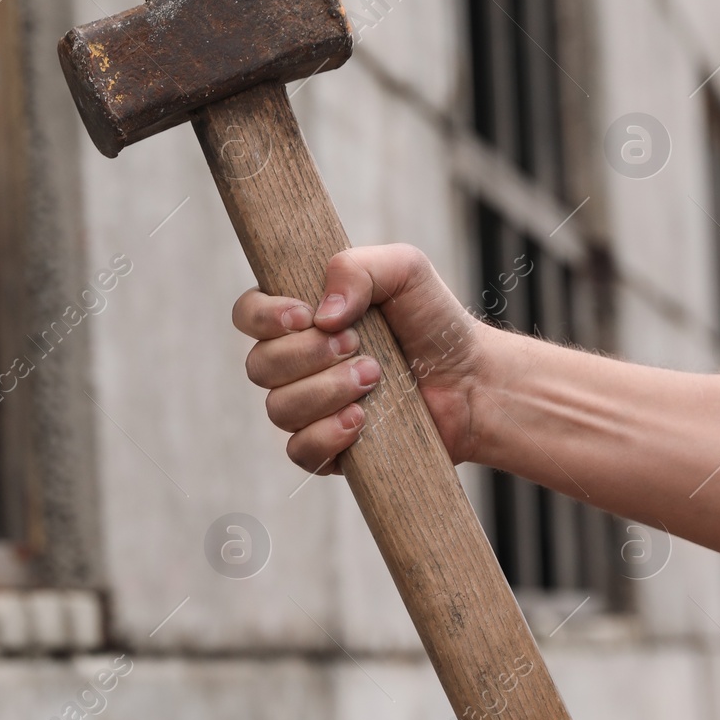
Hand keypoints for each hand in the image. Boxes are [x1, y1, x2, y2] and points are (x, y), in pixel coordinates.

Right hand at [232, 244, 491, 473]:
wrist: (473, 379)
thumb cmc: (434, 321)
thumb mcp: (404, 270)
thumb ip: (357, 268)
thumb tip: (321, 317)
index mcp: (301, 319)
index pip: (247, 315)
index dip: (263, 317)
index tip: (304, 316)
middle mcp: (295, 365)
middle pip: (259, 366)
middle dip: (307, 355)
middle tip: (358, 344)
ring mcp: (308, 409)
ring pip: (279, 409)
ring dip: (325, 391)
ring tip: (373, 377)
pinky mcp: (328, 449)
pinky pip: (299, 450)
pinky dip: (326, 435)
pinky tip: (361, 420)